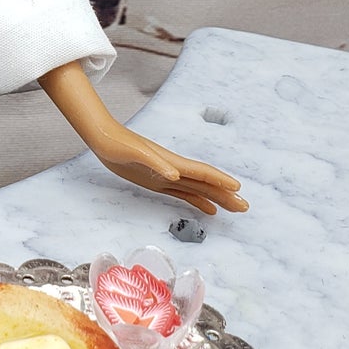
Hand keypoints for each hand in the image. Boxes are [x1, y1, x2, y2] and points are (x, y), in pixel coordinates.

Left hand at [36, 61, 245, 215]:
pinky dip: (198, 201)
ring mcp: (167, 176)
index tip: (238, 189)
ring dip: (217, 199)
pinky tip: (210, 210)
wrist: (103, 139)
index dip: (219, 180)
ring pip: (198, 189)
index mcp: (171, 162)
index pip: (201, 172)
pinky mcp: (157, 182)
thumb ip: (155, 164)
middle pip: (205, 183)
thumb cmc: (117, 143)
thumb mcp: (135, 152)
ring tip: (235, 209)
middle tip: (245, 207)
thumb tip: (175, 176)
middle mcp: (174, 169)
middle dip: (225, 194)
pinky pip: (184, 193)